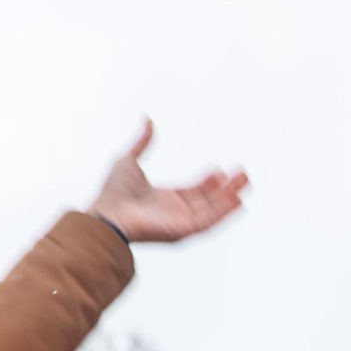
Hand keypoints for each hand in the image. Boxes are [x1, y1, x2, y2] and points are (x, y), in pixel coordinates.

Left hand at [87, 119, 249, 244]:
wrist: (106, 213)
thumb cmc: (112, 192)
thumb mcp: (128, 160)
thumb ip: (141, 142)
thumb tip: (147, 120)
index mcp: (164, 198)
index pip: (193, 191)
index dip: (207, 182)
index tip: (219, 170)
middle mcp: (175, 211)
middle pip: (208, 200)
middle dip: (226, 188)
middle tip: (242, 175)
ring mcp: (180, 221)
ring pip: (213, 209)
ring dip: (229, 198)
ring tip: (244, 184)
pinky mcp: (183, 229)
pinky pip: (209, 220)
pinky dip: (224, 211)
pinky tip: (237, 200)